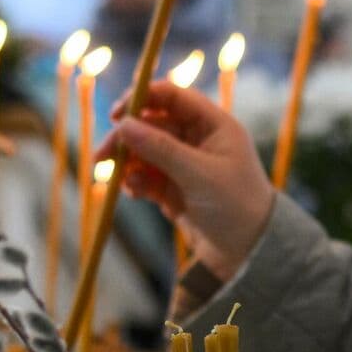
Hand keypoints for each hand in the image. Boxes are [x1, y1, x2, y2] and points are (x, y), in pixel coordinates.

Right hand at [101, 80, 276, 281]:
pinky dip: (136, 181)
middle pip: (152, 124)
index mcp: (213, 126)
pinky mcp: (173, 189)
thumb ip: (161, 148)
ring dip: (127, 161)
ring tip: (118, 178)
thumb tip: (124, 125)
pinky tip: (133, 192)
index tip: (117, 113)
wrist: (249, 254)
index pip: (174, 97)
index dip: (144, 97)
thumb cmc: (236, 206)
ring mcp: (184, 165)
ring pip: (145, 151)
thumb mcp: (199, 174)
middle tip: (102, 155)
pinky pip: (146, 176)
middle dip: (127, 137)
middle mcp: (198, 140)